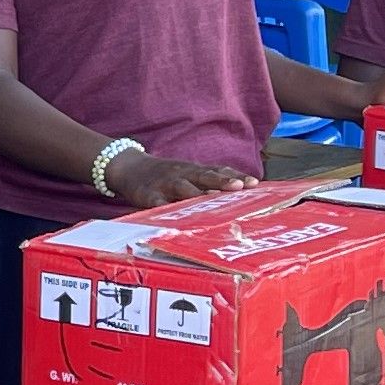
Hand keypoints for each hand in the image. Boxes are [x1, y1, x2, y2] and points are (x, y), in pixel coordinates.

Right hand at [104, 149, 256, 210]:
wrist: (129, 166)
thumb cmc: (166, 174)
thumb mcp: (188, 173)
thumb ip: (208, 180)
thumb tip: (240, 190)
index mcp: (193, 170)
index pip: (218, 171)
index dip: (235, 176)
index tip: (254, 183)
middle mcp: (182, 174)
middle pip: (205, 176)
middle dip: (222, 181)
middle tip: (239, 186)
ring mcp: (165, 185)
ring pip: (184, 188)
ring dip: (198, 193)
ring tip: (214, 198)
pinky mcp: (148, 196)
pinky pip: (158, 204)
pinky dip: (167, 210)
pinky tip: (176, 218)